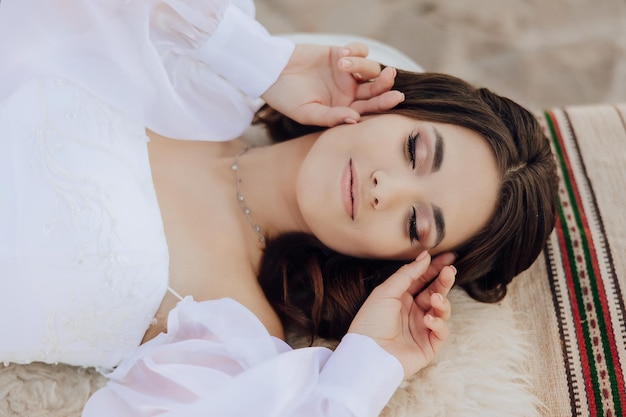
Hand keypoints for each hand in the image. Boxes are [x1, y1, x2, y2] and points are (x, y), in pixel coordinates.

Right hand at [260, 42, 403, 126]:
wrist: (271, 73)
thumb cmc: (287, 98)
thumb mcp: (307, 113)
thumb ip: (331, 118)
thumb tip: (356, 120)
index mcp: (345, 109)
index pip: (370, 108)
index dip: (384, 103)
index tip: (396, 97)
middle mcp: (349, 93)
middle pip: (376, 88)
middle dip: (385, 83)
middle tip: (389, 76)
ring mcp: (347, 73)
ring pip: (370, 69)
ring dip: (361, 65)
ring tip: (341, 63)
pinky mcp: (340, 54)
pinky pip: (360, 50)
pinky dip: (356, 50)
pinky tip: (341, 54)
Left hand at [347, 251, 455, 378]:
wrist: (368, 353)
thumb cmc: (371, 321)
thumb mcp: (386, 291)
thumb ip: (407, 273)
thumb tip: (425, 256)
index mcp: (400, 297)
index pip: (422, 279)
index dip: (435, 268)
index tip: (448, 256)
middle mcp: (412, 311)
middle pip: (434, 291)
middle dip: (443, 281)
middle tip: (450, 271)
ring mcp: (421, 328)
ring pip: (442, 310)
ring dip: (442, 302)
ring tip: (435, 298)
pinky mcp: (428, 345)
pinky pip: (441, 331)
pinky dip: (438, 324)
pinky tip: (428, 320)